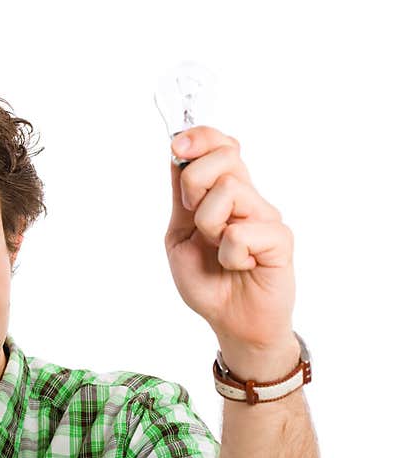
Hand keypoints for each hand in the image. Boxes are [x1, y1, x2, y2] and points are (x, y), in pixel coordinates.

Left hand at [165, 126, 298, 378]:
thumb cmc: (206, 279)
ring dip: (209, 227)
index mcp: (222, 192)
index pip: (219, 145)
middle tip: (195, 220)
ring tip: (219, 251)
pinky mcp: (280, 240)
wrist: (230, 320)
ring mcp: (266, 216)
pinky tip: (240, 267)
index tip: (178, 146)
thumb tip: (177, 150)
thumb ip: (181, 196)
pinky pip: (242, 232)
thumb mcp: (179, 235)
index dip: (200, 138)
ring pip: (231, 190)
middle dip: (194, 184)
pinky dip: (229, 255)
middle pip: (224, 157)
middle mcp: (247, 198)